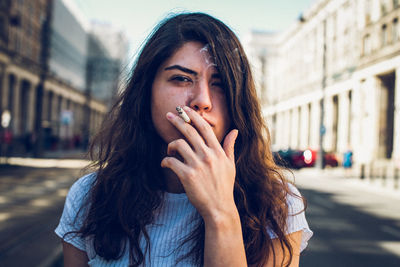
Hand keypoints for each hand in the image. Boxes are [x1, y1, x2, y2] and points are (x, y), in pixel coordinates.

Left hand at [161, 106, 238, 221]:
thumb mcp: (230, 165)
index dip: (193, 116)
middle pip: (189, 131)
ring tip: (169, 151)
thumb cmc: (224, 186)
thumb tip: (235, 131)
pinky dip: (165, 161)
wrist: (219, 208)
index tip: (185, 109)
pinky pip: (171, 161)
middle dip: (177, 120)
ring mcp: (197, 165)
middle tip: (168, 116)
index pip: (204, 128)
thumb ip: (229, 146)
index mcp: (218, 151)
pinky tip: (165, 164)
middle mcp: (208, 155)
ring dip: (170, 145)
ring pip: (178, 144)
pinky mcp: (187, 176)